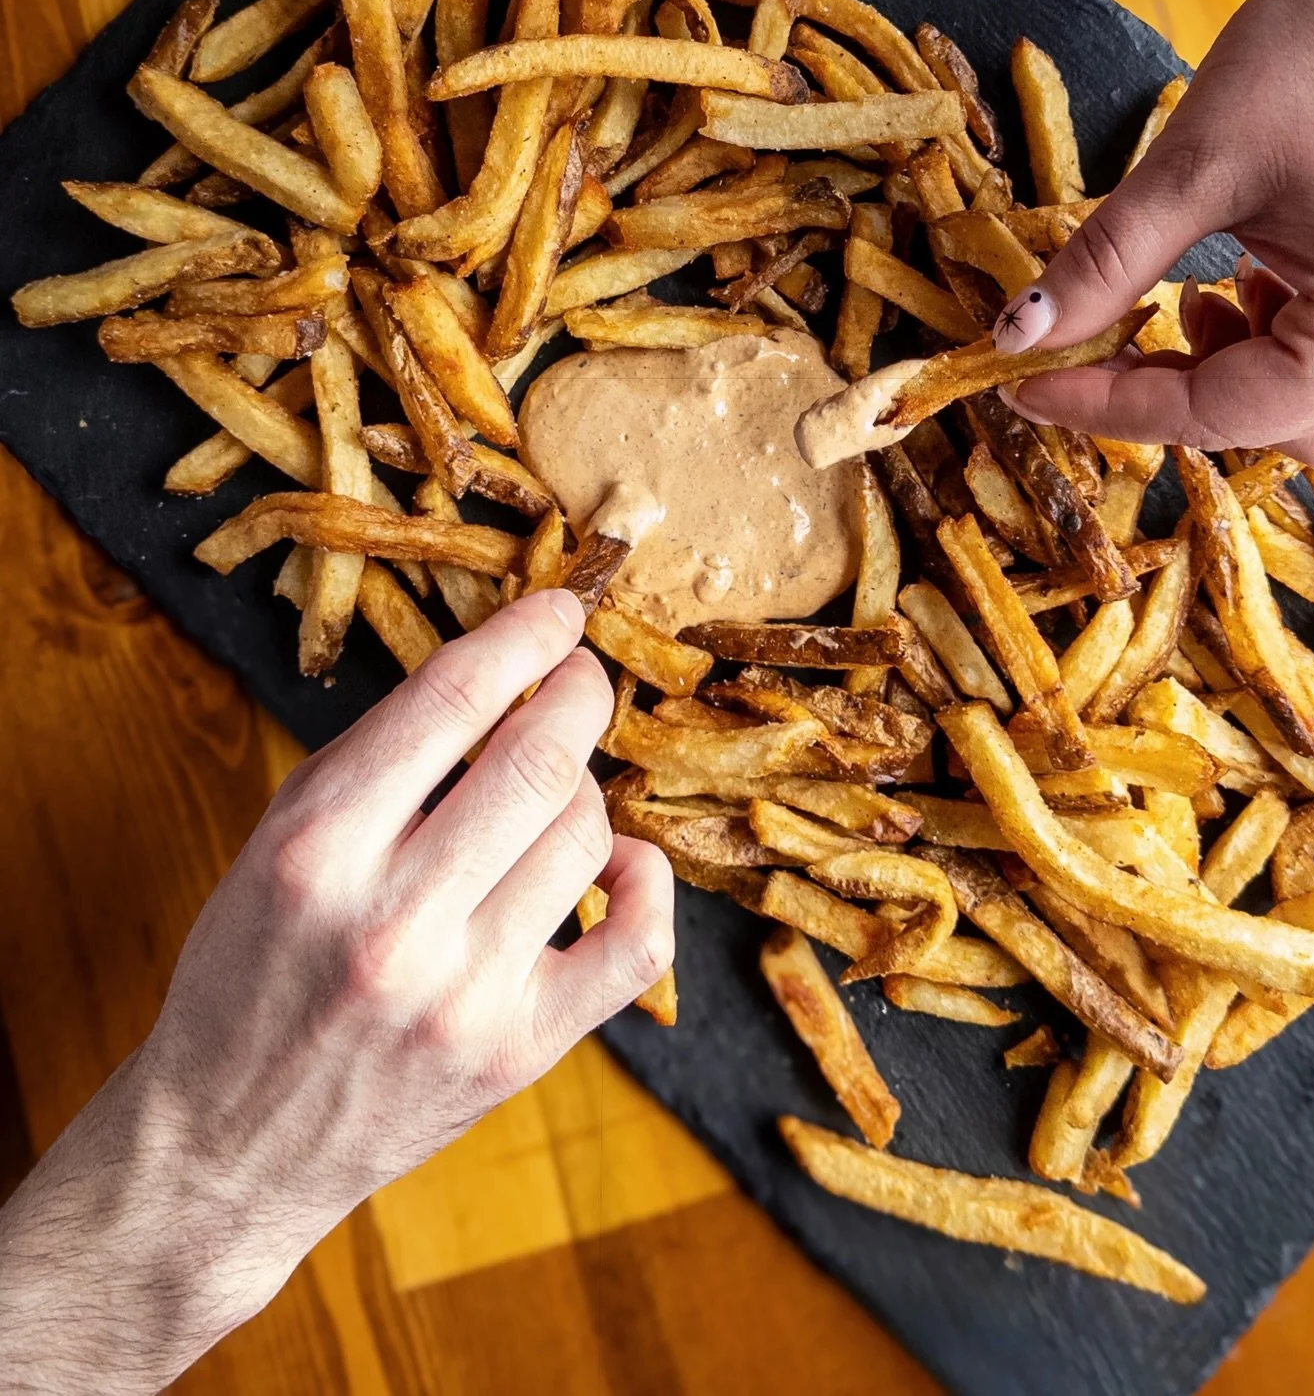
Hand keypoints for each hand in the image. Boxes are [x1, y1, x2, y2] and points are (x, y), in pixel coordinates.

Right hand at [0, 590, 672, 1394]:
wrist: (225, 1147)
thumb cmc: (251, 973)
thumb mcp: (279, 841)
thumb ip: (381, 759)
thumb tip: (500, 671)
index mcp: (317, 846)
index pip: (452, 699)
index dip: (522, 636)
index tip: (560, 610)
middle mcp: (393, 918)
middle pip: (538, 758)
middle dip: (577, 693)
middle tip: (580, 677)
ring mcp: (464, 993)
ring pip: (585, 833)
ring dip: (585, 787)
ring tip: (555, 787)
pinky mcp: (518, 1051)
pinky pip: (637, 942)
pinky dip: (645, 880)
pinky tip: (617, 859)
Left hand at [990, 0, 1313, 463]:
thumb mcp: (1195, 165)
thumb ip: (1106, 262)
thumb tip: (1020, 333)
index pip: (1213, 413)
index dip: (1103, 403)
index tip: (1019, 383)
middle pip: (1264, 430)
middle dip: (1167, 398)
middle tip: (1082, 350)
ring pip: (1294, 403)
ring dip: (1215, 373)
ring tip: (1165, 303)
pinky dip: (1256, 341)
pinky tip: (1218, 284)